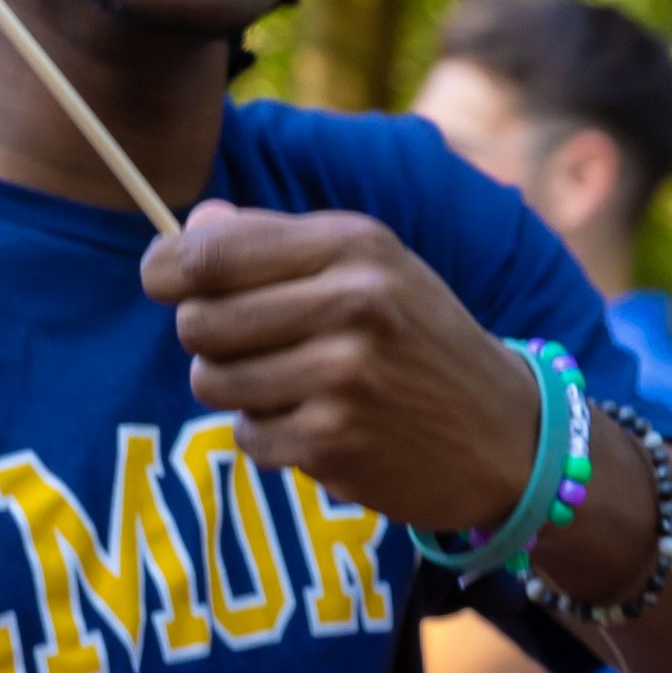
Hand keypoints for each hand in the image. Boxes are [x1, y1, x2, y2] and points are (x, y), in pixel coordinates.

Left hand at [142, 200, 540, 535]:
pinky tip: (320, 424)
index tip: (164, 279)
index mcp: (356, 246)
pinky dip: (270, 435)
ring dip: (236, 389)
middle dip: (207, 336)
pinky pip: (247, 436)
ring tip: (291, 385)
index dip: (166, 269)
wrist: (507, 434)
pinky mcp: (334, 444)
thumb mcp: (374, 268)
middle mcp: (352, 305)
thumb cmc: (423, 340)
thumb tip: (190, 229)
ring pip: (212, 382)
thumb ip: (279, 243)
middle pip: (197, 321)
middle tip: (246, 344)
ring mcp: (343, 378)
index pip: (209, 253)